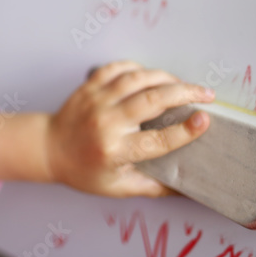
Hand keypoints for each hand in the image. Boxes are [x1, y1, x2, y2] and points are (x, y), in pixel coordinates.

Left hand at [45, 61, 213, 197]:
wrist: (48, 149)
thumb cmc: (84, 171)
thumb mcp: (118, 187)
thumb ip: (153, 187)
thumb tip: (186, 189)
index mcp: (116, 151)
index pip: (158, 139)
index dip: (185, 131)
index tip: (205, 120)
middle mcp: (107, 123)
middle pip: (153, 101)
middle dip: (185, 94)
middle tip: (207, 95)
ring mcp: (96, 100)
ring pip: (137, 79)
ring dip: (165, 77)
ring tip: (183, 84)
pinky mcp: (89, 86)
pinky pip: (117, 68)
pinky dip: (137, 67)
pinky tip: (152, 74)